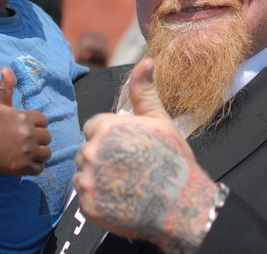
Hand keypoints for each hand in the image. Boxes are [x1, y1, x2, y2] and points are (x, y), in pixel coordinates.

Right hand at [0, 67, 51, 176]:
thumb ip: (5, 87)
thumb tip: (5, 68)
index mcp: (25, 118)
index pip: (44, 121)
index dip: (35, 124)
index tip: (23, 128)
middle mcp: (29, 135)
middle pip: (48, 137)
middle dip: (39, 139)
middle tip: (25, 141)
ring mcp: (27, 152)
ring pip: (47, 153)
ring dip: (40, 153)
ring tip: (27, 152)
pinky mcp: (24, 167)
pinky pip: (40, 168)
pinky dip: (35, 166)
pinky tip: (24, 161)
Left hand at [74, 59, 216, 253]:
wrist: (181, 206)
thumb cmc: (173, 160)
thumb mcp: (159, 120)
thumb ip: (144, 91)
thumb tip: (145, 61)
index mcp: (105, 127)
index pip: (94, 128)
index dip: (113, 138)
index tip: (130, 149)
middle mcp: (92, 151)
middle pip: (88, 150)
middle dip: (104, 157)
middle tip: (131, 169)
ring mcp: (88, 180)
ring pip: (85, 174)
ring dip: (99, 179)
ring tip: (126, 185)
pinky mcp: (88, 205)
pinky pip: (86, 198)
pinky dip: (99, 200)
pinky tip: (121, 200)